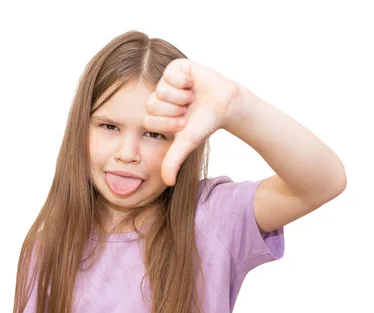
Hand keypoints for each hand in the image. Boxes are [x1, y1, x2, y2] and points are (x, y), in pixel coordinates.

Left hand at [144, 58, 238, 185]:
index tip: (183, 122)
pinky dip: (185, 82)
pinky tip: (192, 84)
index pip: (148, 119)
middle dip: (175, 111)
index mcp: (156, 113)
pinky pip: (171, 74)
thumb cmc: (204, 124)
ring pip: (162, 90)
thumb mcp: (186, 143)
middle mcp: (158, 97)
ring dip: (182, 97)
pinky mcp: (176, 67)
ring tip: (192, 97)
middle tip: (188, 109)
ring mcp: (166, 81)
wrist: (225, 105)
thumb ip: (173, 161)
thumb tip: (168, 183)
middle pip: (152, 104)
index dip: (168, 123)